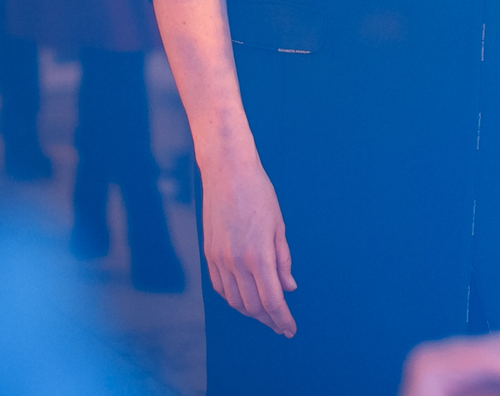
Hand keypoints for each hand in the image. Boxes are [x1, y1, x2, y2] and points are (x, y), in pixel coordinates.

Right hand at [200, 153, 296, 336]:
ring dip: (251, 312)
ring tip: (265, 314)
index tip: (290, 328)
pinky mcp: (209, 254)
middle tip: (280, 324)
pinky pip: (220, 287)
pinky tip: (243, 299)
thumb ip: (283, 261)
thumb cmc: (258, 193)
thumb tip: (289, 288)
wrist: (227, 172)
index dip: (282, 319)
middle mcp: (236, 262)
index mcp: (259, 255)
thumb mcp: (279, 226)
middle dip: (269, 320)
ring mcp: (219, 259)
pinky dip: (232, 299)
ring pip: (234, 301)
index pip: (272, 300)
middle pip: (253, 306)